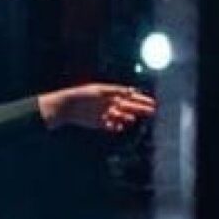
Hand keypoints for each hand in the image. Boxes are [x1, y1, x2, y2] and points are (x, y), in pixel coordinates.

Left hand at [38, 84, 156, 131]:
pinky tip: (121, 127)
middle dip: (140, 108)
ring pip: (122, 116)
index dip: (141, 99)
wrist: (66, 107)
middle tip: (152, 111)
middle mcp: (110, 103)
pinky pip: (112, 126)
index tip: (151, 102)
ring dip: (129, 117)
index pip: (130, 96)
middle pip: (129, 106)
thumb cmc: (82, 95)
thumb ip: (115, 91)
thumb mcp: (99, 91)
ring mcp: (106, 113)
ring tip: (133, 119)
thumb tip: (132, 91)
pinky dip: (117, 127)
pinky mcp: (100, 123)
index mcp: (111, 94)